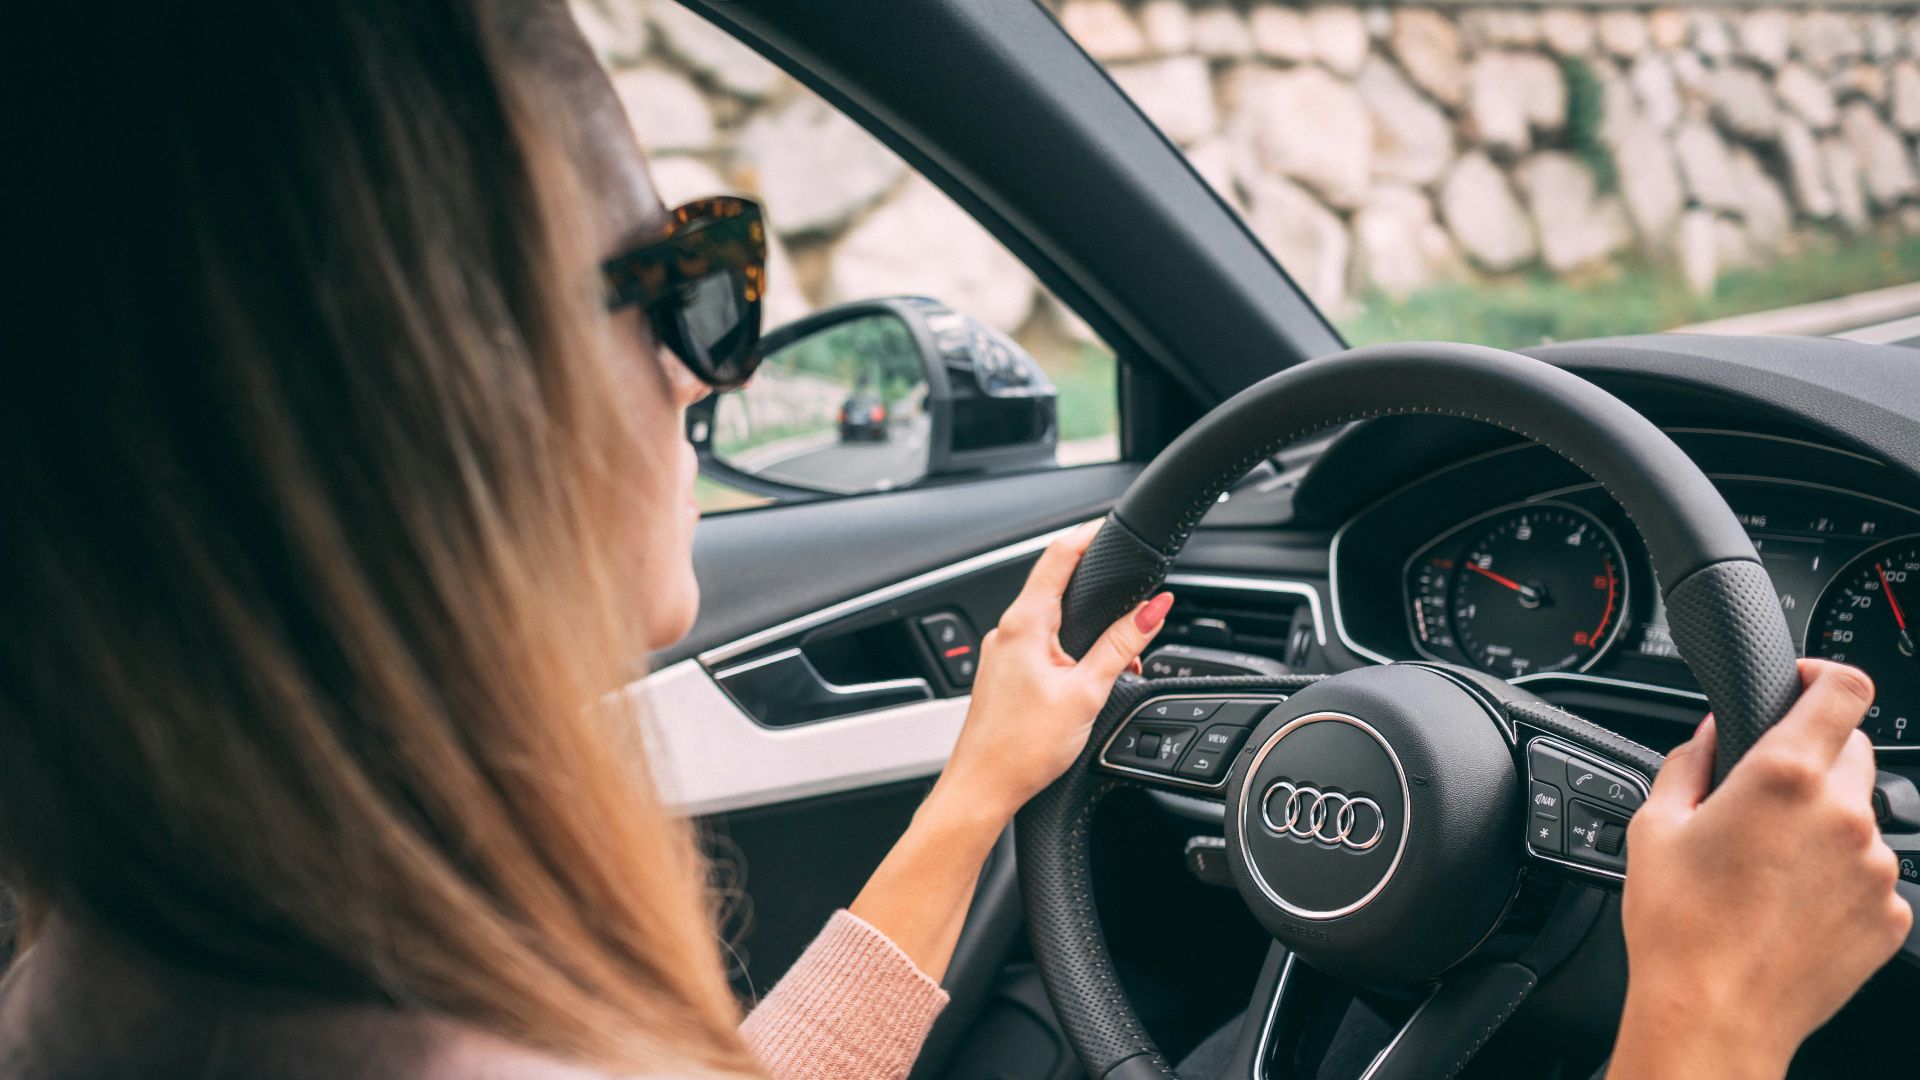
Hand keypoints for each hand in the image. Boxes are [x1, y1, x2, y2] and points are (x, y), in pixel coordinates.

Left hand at [938, 521, 1171, 821]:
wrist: (982, 789)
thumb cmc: (1021, 748)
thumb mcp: (1086, 691)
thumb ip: (1122, 645)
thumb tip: (1154, 608)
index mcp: (1024, 624)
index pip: (1057, 556)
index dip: (1087, 535)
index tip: (1111, 526)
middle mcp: (1006, 632)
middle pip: (1054, 585)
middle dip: (1095, 589)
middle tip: (1130, 593)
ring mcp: (1001, 653)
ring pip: (1049, 621)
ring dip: (1085, 628)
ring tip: (1118, 656)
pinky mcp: (1003, 675)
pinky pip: (1039, 646)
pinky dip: (1068, 650)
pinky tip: (1087, 677)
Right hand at [1610, 660, 1910, 1078]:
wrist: (1714, 1015)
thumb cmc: (1678, 926)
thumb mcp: (1655, 824)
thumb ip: (1691, 760)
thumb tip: (1714, 733)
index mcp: (1784, 777)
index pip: (1845, 690)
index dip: (1825, 675)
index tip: (1804, 684)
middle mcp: (1843, 815)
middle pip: (1854, 748)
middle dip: (1813, 754)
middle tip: (1764, 793)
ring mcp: (1875, 868)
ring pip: (1860, 814)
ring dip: (1825, 820)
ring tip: (1769, 864)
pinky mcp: (1891, 915)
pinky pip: (1870, 873)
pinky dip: (1839, 875)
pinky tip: (1790, 902)